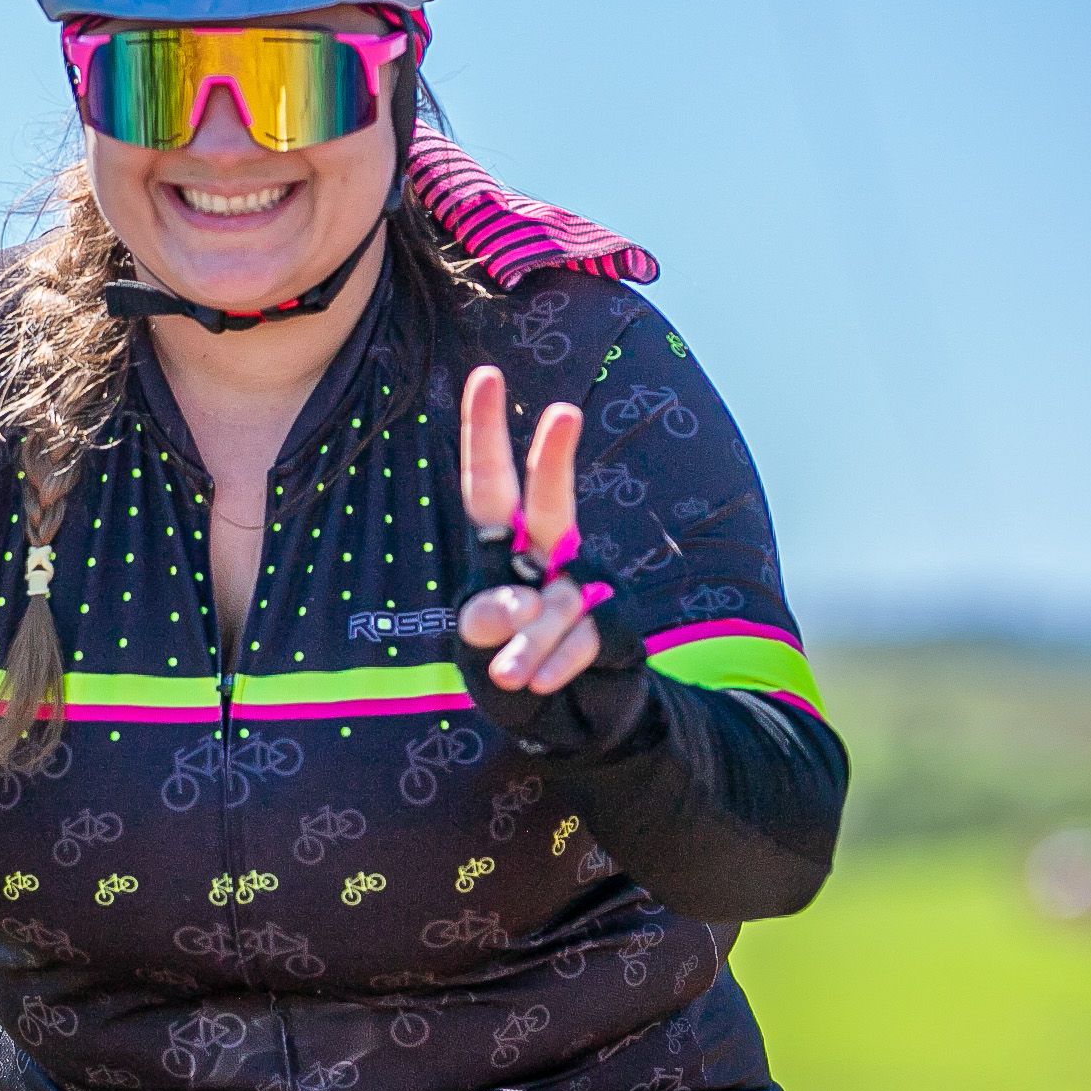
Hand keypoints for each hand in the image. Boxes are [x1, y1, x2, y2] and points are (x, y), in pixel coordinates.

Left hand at [457, 365, 601, 695]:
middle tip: (564, 411)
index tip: (486, 373)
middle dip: (555, 457)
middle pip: (551, 501)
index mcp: (504, 549)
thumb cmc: (511, 663)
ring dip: (530, 642)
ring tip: (509, 677)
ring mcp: (584, 589)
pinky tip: (539, 684)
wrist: (571, 717)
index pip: (490, 485)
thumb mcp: (478, 646)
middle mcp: (548, 557)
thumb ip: (485, 622)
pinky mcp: (612, 627)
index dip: (485, 433)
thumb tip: (513, 609)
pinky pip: (583, 639)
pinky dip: (556, 664)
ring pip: (558, 601)